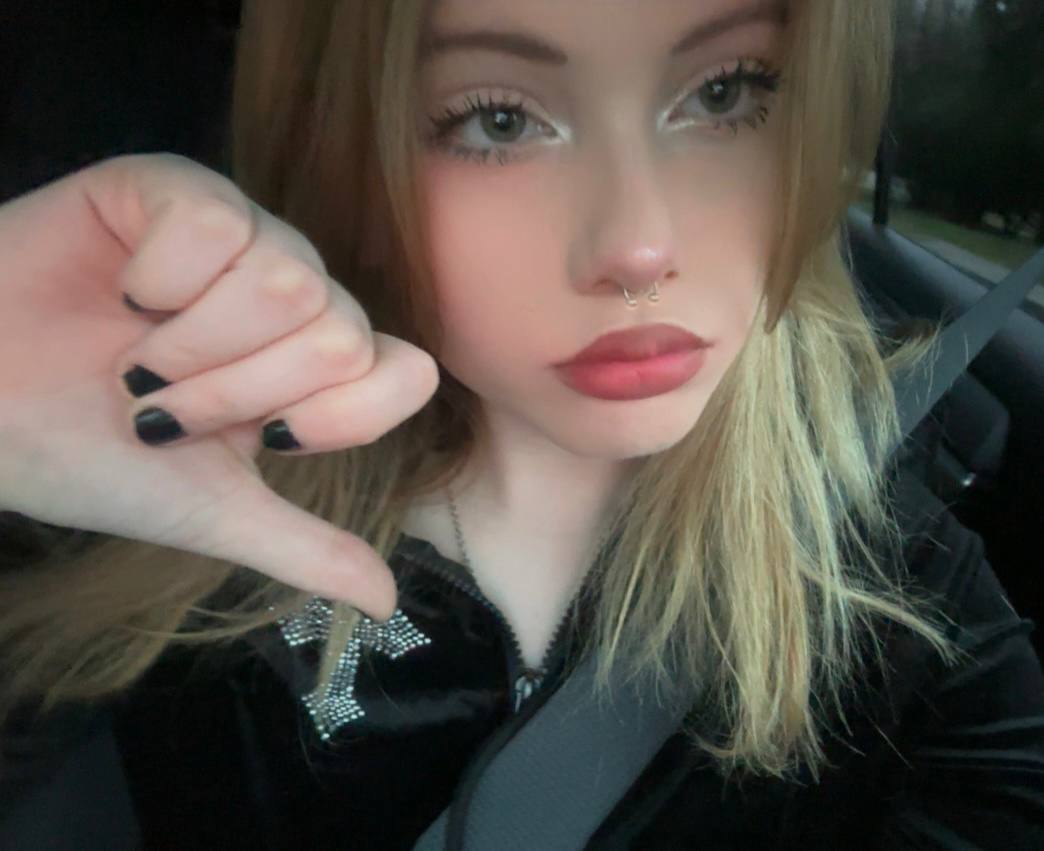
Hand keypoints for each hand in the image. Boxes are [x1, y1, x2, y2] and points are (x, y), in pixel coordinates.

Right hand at [0, 153, 438, 620]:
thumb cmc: (84, 454)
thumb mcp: (209, 512)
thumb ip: (304, 548)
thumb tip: (387, 603)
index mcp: (312, 363)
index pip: (403, 371)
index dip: (339, 416)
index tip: (266, 437)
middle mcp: (292, 291)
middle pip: (340, 332)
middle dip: (235, 392)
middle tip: (160, 400)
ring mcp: (240, 233)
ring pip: (289, 279)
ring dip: (192, 345)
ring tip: (134, 354)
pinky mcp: (174, 184)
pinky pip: (215, 223)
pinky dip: (156, 279)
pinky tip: (122, 289)